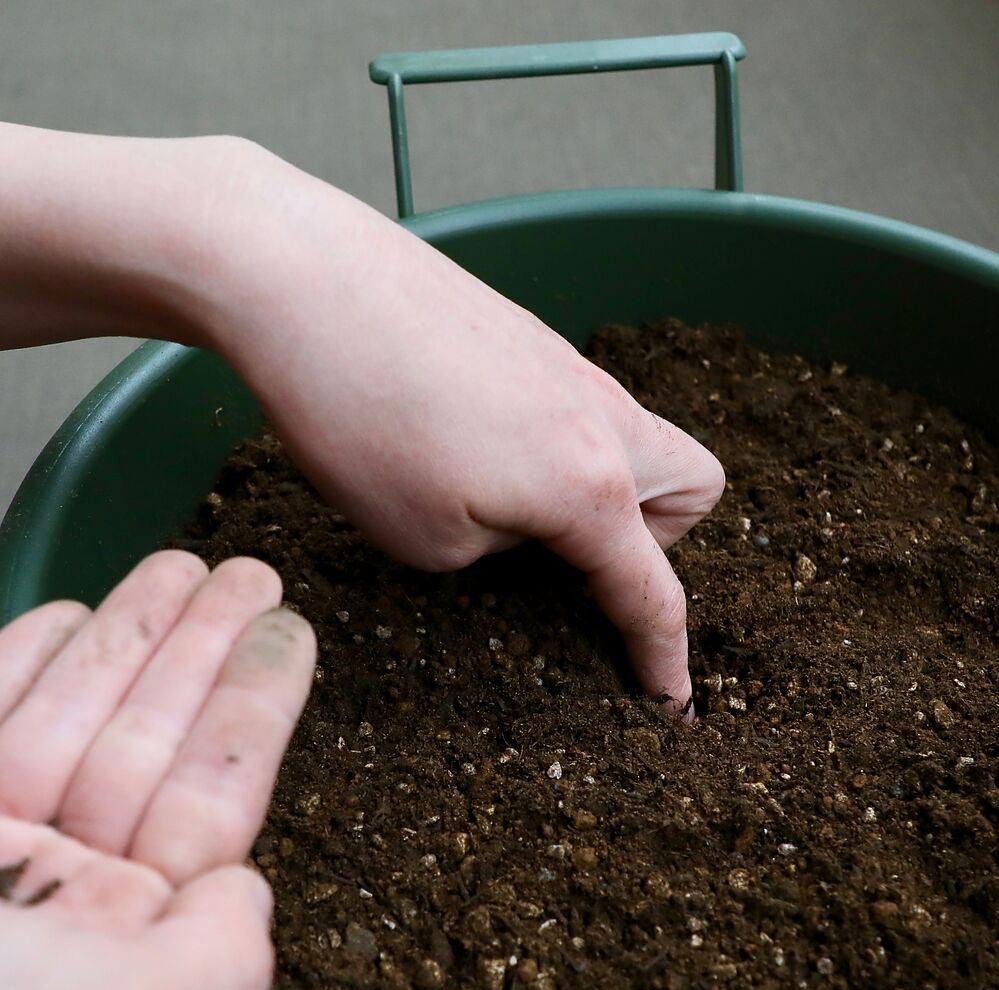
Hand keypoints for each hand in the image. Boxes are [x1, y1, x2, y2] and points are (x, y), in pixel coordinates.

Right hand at [0, 552, 313, 989]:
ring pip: (59, 733)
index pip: (212, 813)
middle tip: (244, 572)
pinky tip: (54, 626)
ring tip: (171, 572)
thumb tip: (246, 894)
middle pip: (143, 754)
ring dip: (117, 647)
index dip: (253, 709)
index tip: (288, 633)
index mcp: (121, 971)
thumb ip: (213, 961)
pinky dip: (8, 676)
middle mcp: (47, 925)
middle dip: (197, 657)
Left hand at [189, 143, 724, 712]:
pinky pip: (570, 406)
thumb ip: (498, 557)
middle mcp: (603, 418)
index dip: (663, 655)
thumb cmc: (359, 417)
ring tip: (496, 503)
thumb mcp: (426, 542)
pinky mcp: (525, 336)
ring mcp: (569, 367)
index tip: (671, 701)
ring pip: (629, 438)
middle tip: (570, 561)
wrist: (305, 279)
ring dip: (591, 486)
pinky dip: (545, 441)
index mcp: (591, 486)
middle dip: (657, 539)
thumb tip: (515, 526)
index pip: (653, 590)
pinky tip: (456, 443)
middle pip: (693, 488)